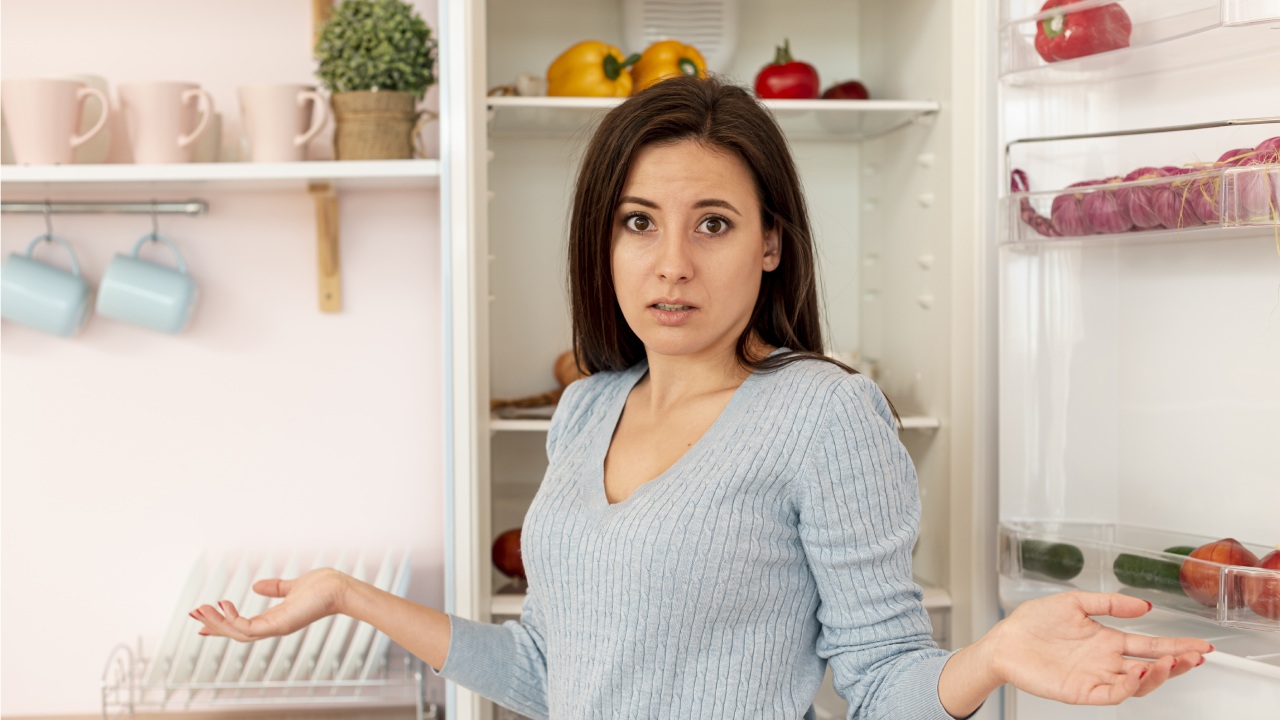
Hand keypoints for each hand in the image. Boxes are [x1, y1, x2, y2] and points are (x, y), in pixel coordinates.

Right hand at [189, 568, 349, 641]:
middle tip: (194, 615)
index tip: (203, 620)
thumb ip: (275, 588)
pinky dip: (232, 619)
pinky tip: (222, 604)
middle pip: (236, 632)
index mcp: (275, 618)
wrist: (340, 588)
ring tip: (201, 609)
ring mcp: (275, 628)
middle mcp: (273, 627)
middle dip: (214, 625)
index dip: (223, 623)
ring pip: (238, 632)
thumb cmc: (323, 587)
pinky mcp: (279, 625)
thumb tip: (256, 586)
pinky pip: (247, 627)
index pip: (243, 626)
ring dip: (217, 622)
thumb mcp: (293, 586)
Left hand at [988, 591, 1212, 703]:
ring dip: (1159, 675)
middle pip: (1152, 667)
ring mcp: (1096, 677)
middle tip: (1197, 656)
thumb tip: (1144, 605)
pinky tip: (1140, 673)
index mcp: (1107, 640)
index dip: (1176, 645)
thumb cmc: (1032, 623)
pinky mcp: (1082, 691)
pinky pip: (1112, 694)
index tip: (1200, 644)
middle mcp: (1106, 661)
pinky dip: (1129, 687)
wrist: (1004, 642)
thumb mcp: (1074, 602)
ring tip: (1172, 661)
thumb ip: (1109, 603)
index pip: (1150, 645)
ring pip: (1138, 684)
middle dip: (1178, 662)